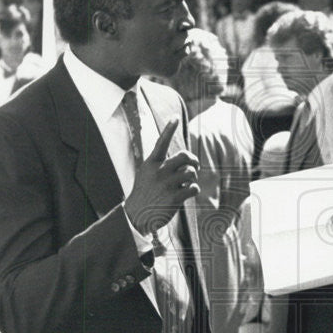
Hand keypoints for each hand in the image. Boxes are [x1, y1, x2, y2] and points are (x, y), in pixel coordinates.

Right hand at [124, 119, 199, 234]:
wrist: (137, 216)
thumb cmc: (145, 193)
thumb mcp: (147, 174)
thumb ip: (161, 165)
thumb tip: (183, 160)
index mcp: (151, 164)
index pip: (161, 142)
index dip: (169, 129)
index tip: (176, 117)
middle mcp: (159, 171)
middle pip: (184, 156)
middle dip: (194, 160)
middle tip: (195, 167)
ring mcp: (166, 184)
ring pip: (191, 173)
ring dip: (193, 178)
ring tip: (187, 184)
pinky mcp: (174, 198)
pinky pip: (193, 187)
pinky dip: (194, 189)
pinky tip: (188, 193)